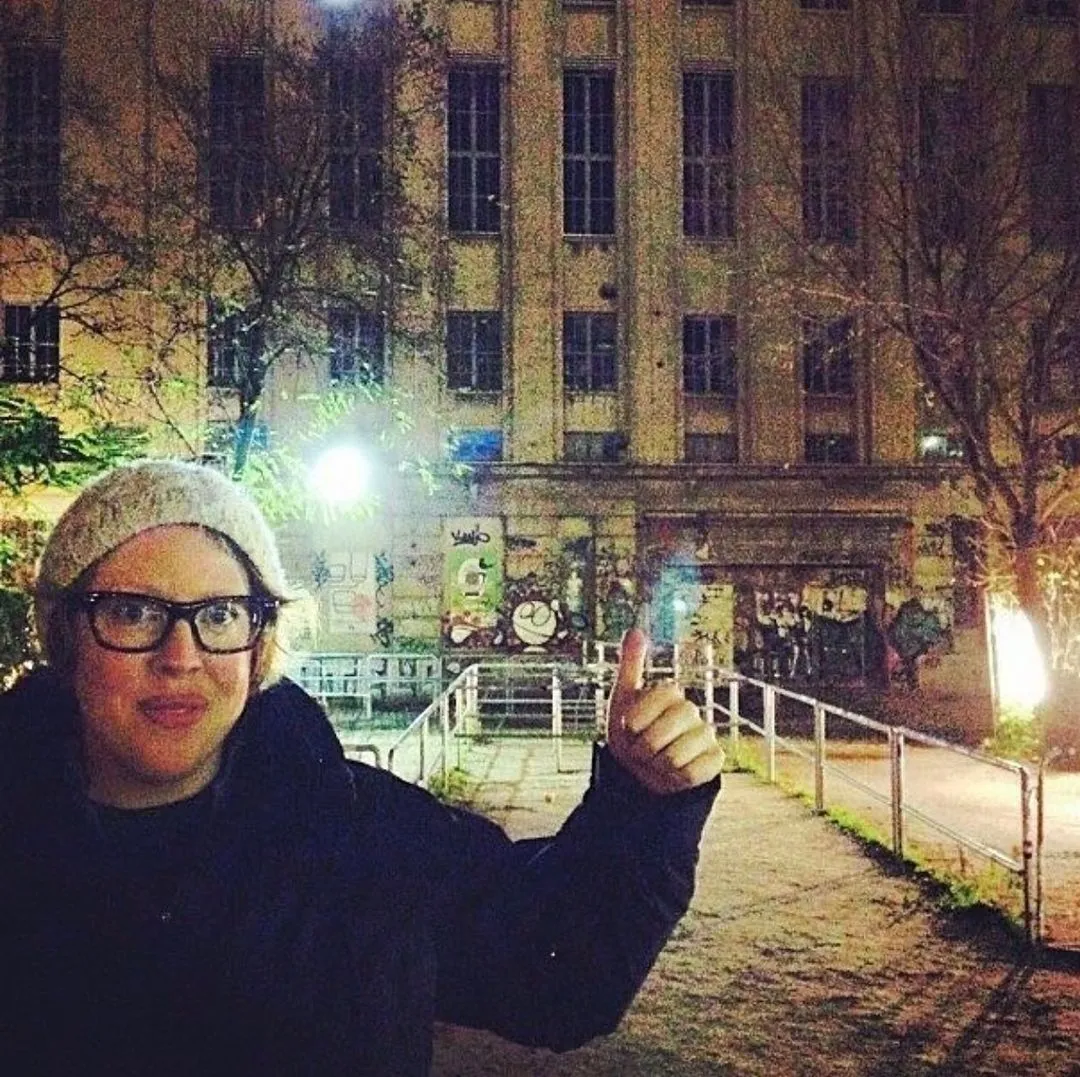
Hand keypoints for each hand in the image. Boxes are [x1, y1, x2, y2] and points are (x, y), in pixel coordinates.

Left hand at [605, 628, 724, 794]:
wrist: (638, 774)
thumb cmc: (629, 735)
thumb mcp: (622, 699)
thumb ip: (630, 666)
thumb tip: (636, 630)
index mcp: (671, 694)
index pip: (662, 694)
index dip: (639, 717)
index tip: (629, 727)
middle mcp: (692, 711)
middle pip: (673, 724)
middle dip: (646, 744)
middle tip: (639, 751)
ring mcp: (706, 735)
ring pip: (680, 753)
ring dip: (658, 765)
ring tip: (654, 763)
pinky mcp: (715, 760)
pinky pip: (694, 772)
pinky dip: (676, 778)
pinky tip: (673, 774)